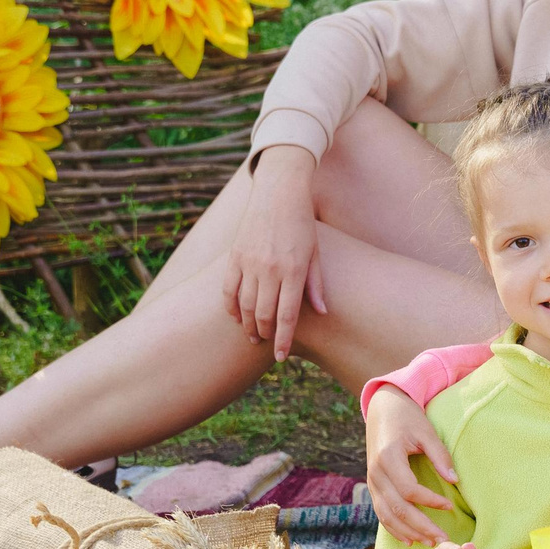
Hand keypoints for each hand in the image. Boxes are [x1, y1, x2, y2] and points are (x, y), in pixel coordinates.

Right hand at [227, 147, 327, 361]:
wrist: (279, 191)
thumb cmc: (302, 224)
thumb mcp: (315, 253)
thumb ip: (315, 284)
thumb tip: (321, 312)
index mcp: (294, 270)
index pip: (287, 316)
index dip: (283, 340)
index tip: (281, 356)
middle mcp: (270, 269)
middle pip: (264, 315)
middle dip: (264, 334)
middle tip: (266, 343)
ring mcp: (250, 262)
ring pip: (245, 305)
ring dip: (248, 324)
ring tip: (252, 335)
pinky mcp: (235, 255)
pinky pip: (228, 289)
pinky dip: (231, 307)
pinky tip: (235, 317)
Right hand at [366, 386, 457, 544]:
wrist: (382, 408)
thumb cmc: (407, 417)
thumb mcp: (426, 431)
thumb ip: (440, 456)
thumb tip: (455, 480)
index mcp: (388, 458)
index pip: (409, 489)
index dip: (430, 501)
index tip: (449, 506)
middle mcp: (376, 473)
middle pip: (398, 507)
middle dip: (420, 526)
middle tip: (442, 539)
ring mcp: (372, 481)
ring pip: (387, 515)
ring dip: (408, 532)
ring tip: (429, 543)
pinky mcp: (373, 486)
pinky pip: (381, 513)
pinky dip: (394, 529)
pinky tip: (409, 540)